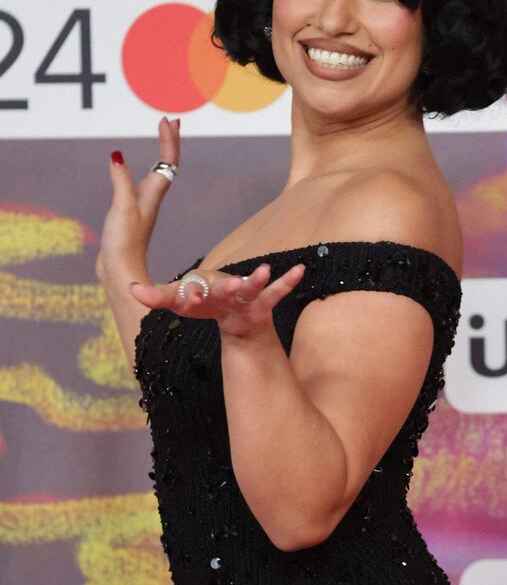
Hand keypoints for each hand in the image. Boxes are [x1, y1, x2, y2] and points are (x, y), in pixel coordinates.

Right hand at [96, 115, 180, 281]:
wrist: (120, 272)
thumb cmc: (123, 243)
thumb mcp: (121, 208)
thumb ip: (120, 181)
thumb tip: (117, 156)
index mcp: (153, 194)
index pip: (167, 161)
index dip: (169, 140)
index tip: (168, 120)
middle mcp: (151, 198)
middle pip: (166, 164)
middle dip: (169, 141)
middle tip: (170, 121)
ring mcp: (141, 206)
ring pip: (156, 174)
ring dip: (160, 154)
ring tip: (161, 139)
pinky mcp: (130, 215)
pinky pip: (140, 185)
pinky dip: (139, 170)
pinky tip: (128, 172)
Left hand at [128, 261, 306, 338]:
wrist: (232, 315)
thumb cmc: (204, 304)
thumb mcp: (178, 303)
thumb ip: (156, 296)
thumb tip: (129, 288)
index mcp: (201, 287)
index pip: (188, 293)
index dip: (182, 296)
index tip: (178, 298)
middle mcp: (223, 287)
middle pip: (223, 288)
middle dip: (226, 286)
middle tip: (230, 283)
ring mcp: (244, 295)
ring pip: (250, 288)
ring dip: (256, 280)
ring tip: (263, 270)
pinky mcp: (261, 304)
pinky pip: (276, 293)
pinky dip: (286, 282)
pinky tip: (298, 271)